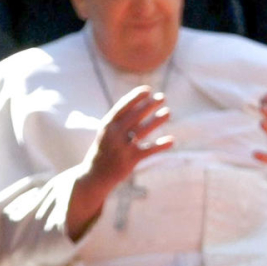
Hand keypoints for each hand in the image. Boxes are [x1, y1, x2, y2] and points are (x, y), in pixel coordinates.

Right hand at [66, 84, 170, 236]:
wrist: (95, 175)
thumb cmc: (104, 151)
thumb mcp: (107, 134)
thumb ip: (121, 122)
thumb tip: (140, 107)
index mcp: (106, 126)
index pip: (122, 107)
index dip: (134, 97)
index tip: (147, 90)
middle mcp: (114, 135)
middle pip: (134, 116)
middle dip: (149, 105)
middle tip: (162, 97)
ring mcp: (122, 147)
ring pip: (143, 130)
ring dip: (157, 120)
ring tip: (168, 112)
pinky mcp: (131, 160)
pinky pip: (149, 150)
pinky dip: (161, 145)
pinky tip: (172, 140)